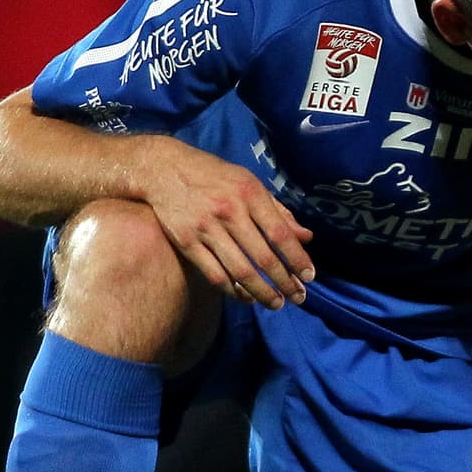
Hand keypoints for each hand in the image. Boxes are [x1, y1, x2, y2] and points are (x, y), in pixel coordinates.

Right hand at [137, 136, 314, 308]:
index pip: (280, 234)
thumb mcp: (249, 183)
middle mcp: (228, 211)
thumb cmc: (214, 176)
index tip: (309, 277)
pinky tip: (247, 298)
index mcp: (249, 194)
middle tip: (298, 297)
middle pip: (263, 257)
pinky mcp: (186, 241)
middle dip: (285, 282)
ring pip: (240, 271)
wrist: (162, 168)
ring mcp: (205, 227)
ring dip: (262, 292)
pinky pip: (214, 274)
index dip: (297, 259)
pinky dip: (233, 291)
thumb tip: (306, 237)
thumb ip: (279, 211)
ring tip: (276, 303)